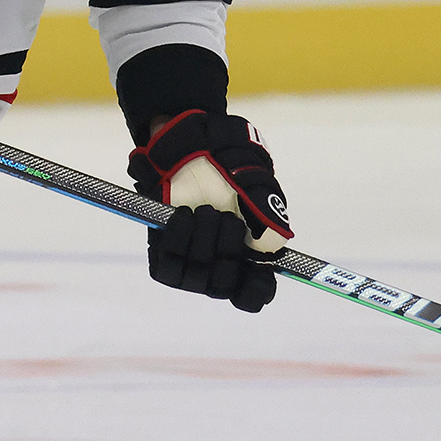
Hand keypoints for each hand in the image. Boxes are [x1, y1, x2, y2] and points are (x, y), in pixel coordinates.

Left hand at [130, 110, 293, 311]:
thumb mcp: (257, 184)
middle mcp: (219, 265)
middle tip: (226, 218)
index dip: (254, 290)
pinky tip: (183, 216)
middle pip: (222, 286)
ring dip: (201, 244)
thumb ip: (268, 213)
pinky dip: (176, 242)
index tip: (256, 271)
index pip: (252, 294)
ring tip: (204, 210)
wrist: (192, 147)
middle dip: (226, 251)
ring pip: (195, 279)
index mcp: (248, 257)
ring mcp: (190, 261)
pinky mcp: (164, 254)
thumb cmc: (231, 167)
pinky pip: (167, 268)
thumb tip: (275, 242)